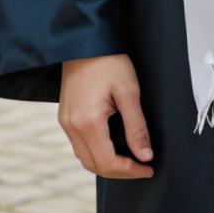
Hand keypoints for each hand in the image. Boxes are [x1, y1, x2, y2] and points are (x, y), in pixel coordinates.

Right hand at [59, 53, 155, 178]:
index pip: (108, 163)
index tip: (148, 168)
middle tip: (141, 166)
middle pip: (94, 166)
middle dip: (119, 172)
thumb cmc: (109, 61)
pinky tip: (111, 144)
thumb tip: (145, 156)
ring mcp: (65, 122)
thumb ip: (136, 127)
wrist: (85, 40)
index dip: (130, 171)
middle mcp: (71, 126)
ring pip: (84, 158)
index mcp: (88, 122)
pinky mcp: (64, 115)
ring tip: (129, 158)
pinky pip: (79, 144)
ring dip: (106, 164)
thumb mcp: (129, 91)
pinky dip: (95, 151)